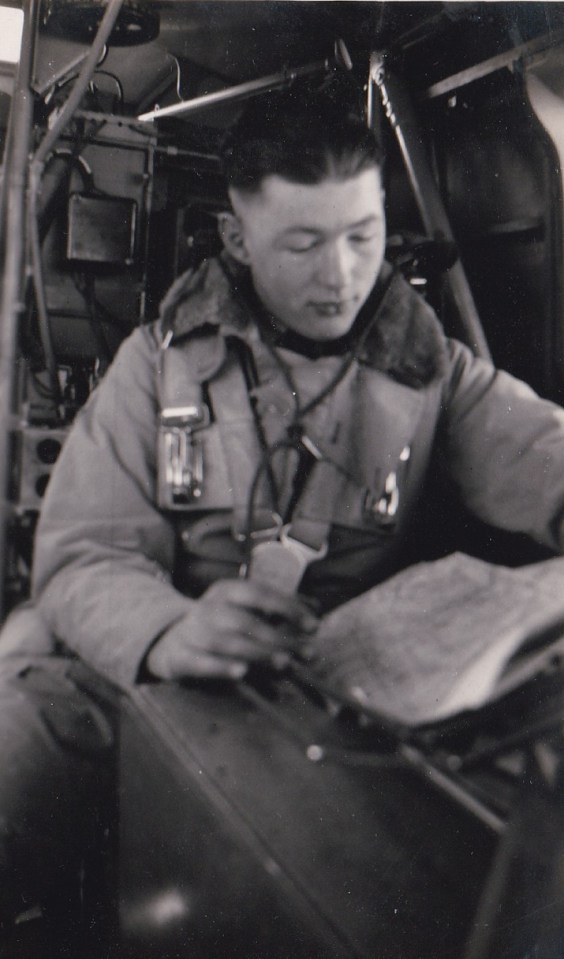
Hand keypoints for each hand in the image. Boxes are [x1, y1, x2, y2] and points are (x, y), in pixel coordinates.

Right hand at [145, 578, 318, 681]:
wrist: (167, 639)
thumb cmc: (217, 623)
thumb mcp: (244, 608)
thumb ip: (278, 608)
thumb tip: (315, 607)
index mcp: (226, 591)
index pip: (260, 593)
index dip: (289, 608)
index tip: (314, 625)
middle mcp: (208, 608)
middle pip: (246, 620)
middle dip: (279, 637)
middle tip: (306, 652)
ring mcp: (192, 633)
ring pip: (226, 642)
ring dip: (258, 653)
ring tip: (284, 664)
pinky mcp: (179, 658)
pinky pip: (200, 663)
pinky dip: (221, 667)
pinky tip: (242, 672)